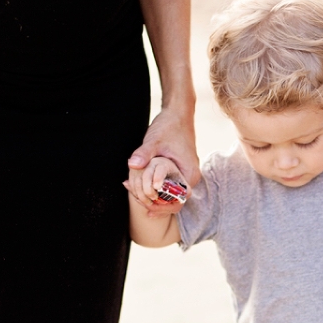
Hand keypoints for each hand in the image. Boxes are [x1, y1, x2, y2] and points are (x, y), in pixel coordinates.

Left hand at [127, 95, 198, 210]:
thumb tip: (132, 164)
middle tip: (139, 203)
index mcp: (189, 175)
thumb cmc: (169, 127)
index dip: (162, 207)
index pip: (179, 201)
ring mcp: (185, 175)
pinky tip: (140, 187)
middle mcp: (189, 178)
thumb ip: (144, 153)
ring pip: (171, 195)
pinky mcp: (179, 171)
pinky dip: (156, 188)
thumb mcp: (155, 140)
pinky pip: (168, 186)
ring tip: (136, 196)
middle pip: (175, 201)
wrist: (177, 115)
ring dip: (155, 197)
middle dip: (157, 205)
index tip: (147, 207)